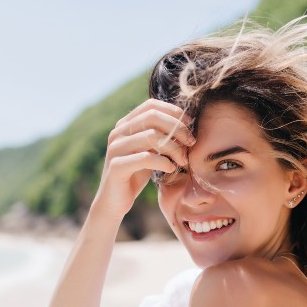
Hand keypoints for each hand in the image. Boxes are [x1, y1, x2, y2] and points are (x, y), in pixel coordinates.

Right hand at [91, 99, 194, 220]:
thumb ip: (160, 136)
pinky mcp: (117, 166)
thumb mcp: (149, 151)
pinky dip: (163, 162)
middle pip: (152, 117)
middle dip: (177, 128)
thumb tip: (187, 123)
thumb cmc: (136, 174)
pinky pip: (146, 158)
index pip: (151, 105)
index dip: (173, 111)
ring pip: (151, 136)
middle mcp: (117, 133)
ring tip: (183, 160)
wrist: (115, 201)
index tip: (190, 124)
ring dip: (173, 147)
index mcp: (125, 125)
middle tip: (191, 142)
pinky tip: (171, 168)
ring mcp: (115, 148)